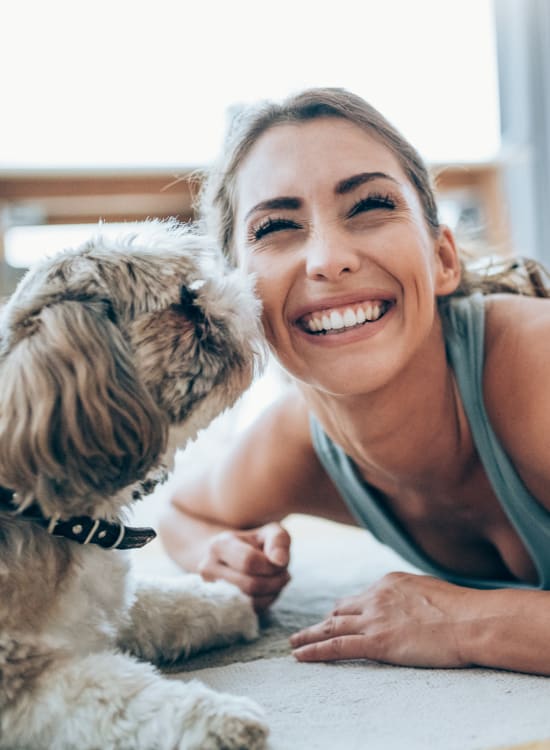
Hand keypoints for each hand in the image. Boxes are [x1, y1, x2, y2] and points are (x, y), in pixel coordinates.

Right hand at [198, 522, 290, 610]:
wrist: (233, 558)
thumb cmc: (256, 544)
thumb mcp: (270, 533)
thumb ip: (279, 540)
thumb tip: (279, 561)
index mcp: (219, 545)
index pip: (249, 561)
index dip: (271, 565)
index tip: (281, 562)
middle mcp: (208, 569)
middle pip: (250, 585)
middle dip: (275, 581)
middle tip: (284, 573)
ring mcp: (211, 591)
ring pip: (250, 602)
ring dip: (272, 593)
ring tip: (276, 580)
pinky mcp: (220, 607)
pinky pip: (248, 612)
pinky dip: (265, 602)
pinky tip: (268, 590)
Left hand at [290, 572, 472, 667]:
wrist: (470, 621)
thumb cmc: (462, 610)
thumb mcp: (430, 591)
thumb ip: (411, 596)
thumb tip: (410, 605)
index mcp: (389, 582)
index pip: (360, 598)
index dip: (346, 610)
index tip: (336, 618)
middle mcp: (375, 597)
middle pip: (340, 610)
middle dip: (324, 621)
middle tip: (307, 631)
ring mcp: (374, 619)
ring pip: (330, 627)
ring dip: (309, 635)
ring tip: (294, 644)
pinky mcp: (376, 642)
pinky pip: (336, 646)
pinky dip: (314, 651)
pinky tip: (300, 656)